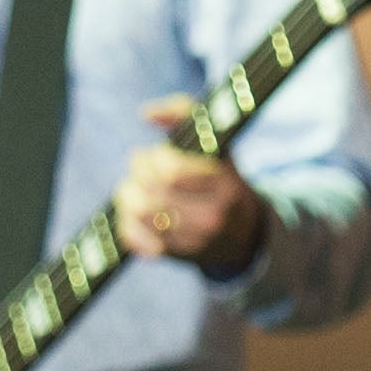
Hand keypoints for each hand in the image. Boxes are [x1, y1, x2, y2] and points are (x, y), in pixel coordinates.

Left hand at [114, 99, 268, 278]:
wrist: (243, 232)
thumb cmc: (221, 178)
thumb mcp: (215, 143)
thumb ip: (184, 114)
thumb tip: (146, 113)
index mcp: (225, 184)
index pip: (171, 172)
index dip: (154, 159)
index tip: (155, 154)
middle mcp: (213, 216)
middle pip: (152, 193)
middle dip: (137, 175)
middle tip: (139, 169)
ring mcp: (195, 241)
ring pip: (140, 215)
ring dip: (127, 196)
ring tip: (133, 188)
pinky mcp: (177, 256)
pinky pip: (135, 240)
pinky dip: (127, 223)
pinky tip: (135, 214)